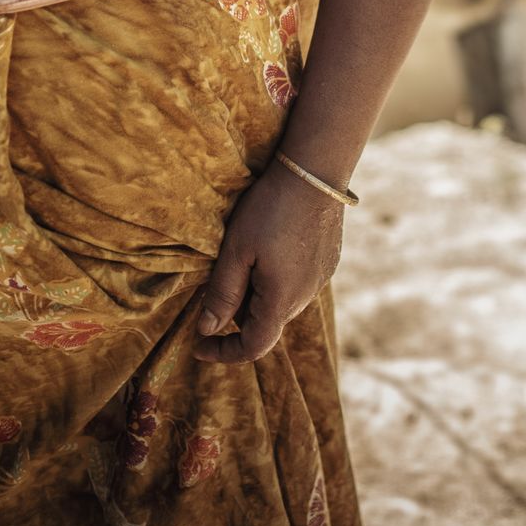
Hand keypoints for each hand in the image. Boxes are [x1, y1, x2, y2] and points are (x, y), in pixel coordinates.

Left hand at [192, 161, 345, 364]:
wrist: (316, 172)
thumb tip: (207, 330)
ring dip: (256, 295)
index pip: (252, 347)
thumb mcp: (236, 250)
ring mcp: (320, 280)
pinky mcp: (328, 262)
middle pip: (264, 324)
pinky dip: (275, 279)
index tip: (198, 345)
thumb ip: (222, 293)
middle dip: (236, 316)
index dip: (223, 353)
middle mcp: (305, 297)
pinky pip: (296, 284)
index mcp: (280, 300)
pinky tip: (269, 246)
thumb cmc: (271, 209)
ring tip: (242, 257)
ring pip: (280, 303)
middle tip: (214, 284)